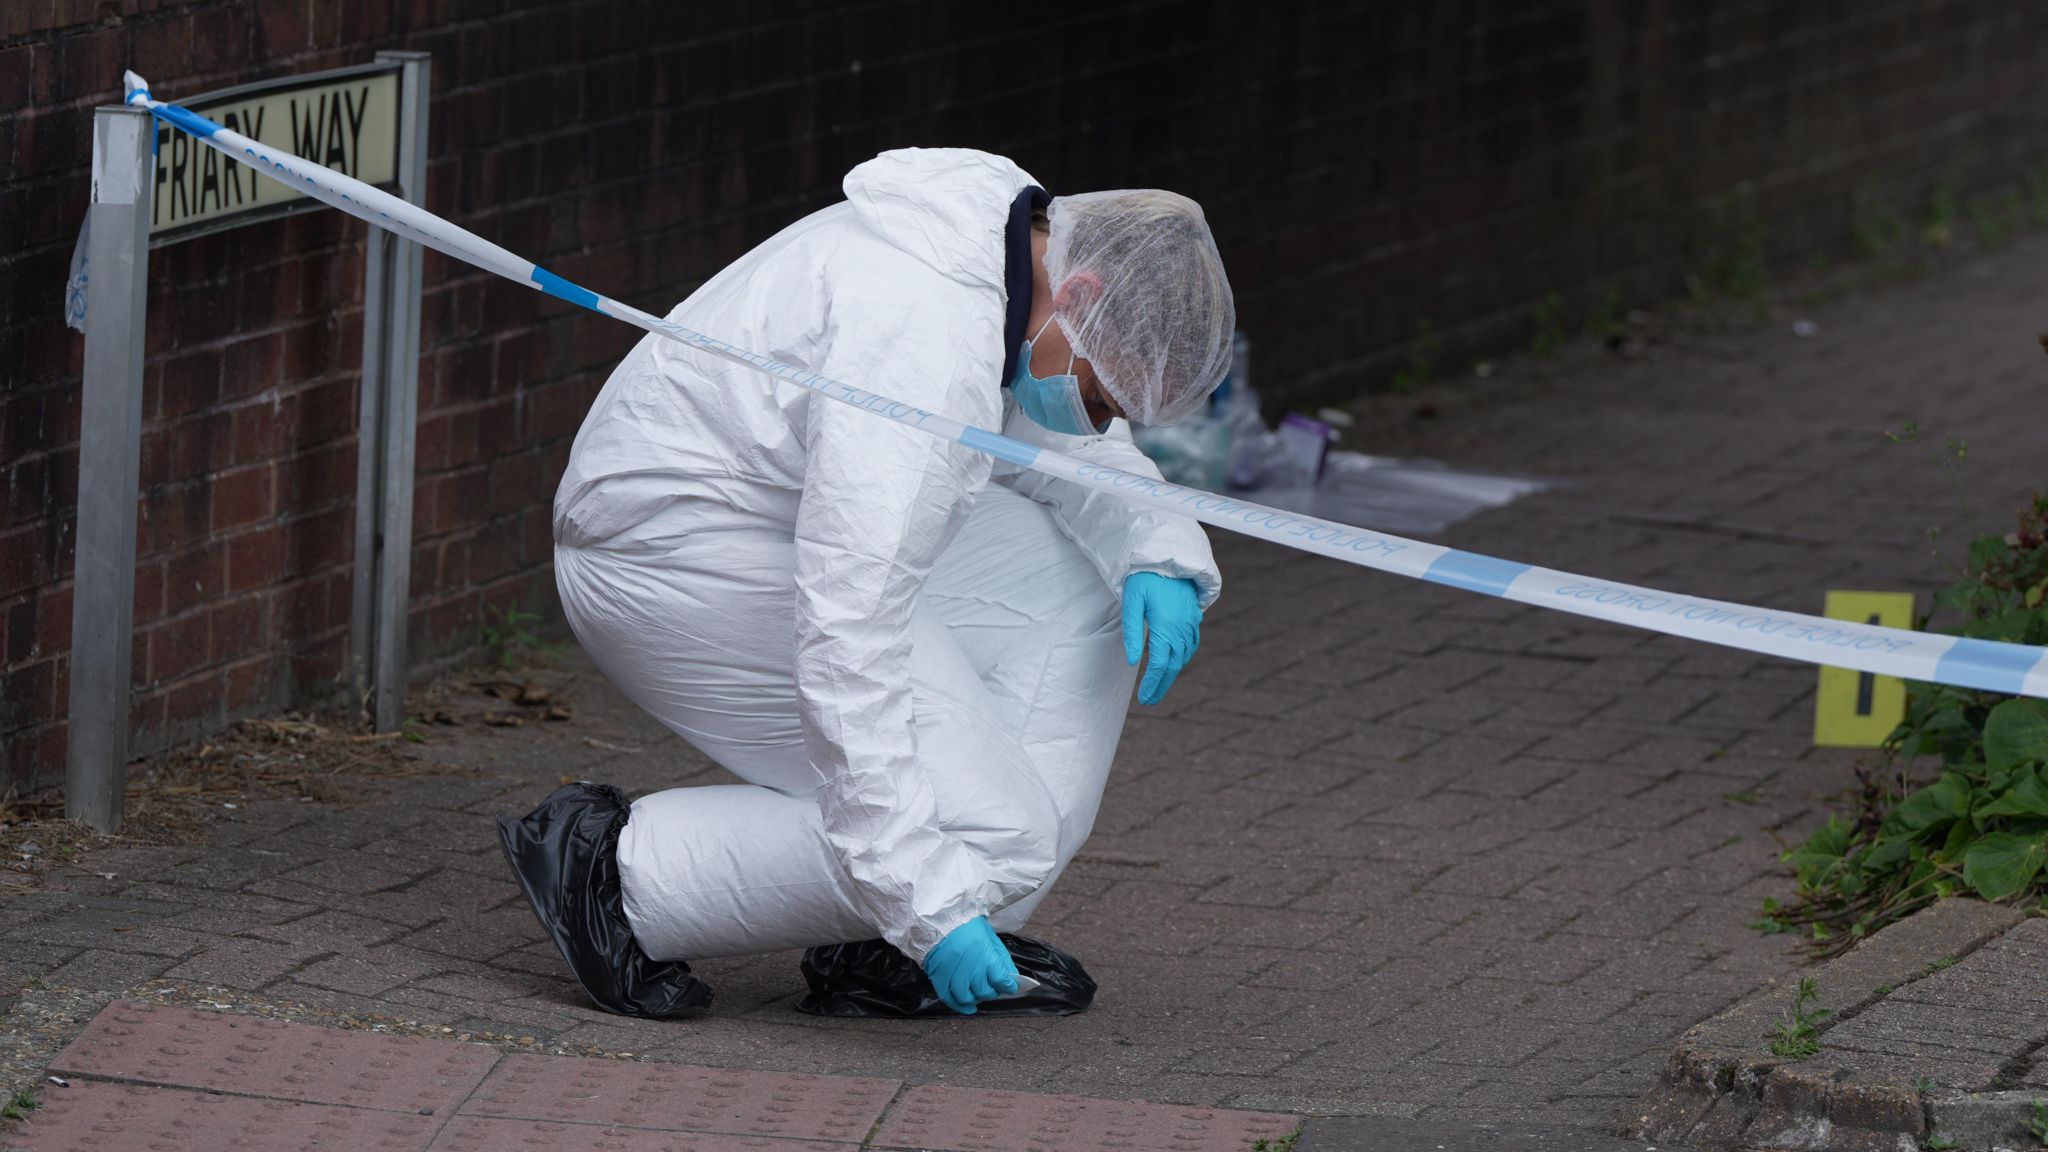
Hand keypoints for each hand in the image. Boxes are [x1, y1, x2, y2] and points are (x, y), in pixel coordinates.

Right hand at [921, 916, 1018, 1014]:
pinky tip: (967, 1008)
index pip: (1001, 980)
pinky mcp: (938, 976)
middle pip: (984, 991)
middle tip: (993, 989)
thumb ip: (1001, 960)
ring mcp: (952, 973)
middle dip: (992, 992)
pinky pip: (948, 998)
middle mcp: (969, 966)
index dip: (1009, 986)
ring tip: (979, 995)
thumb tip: (1010, 979)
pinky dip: (958, 1006)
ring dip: (976, 1000)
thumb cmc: (968, 925)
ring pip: (967, 998)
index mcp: (985, 954)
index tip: (1011, 987)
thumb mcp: (990, 938)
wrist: (942, 916)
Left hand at [1121, 573, 1201, 705]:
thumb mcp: (1131, 602)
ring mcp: (1190, 623)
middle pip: (1172, 666)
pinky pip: (1191, 645)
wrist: (1167, 557)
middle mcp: (1181, 628)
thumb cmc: (1144, 578)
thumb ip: (1131, 632)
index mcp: (1165, 626)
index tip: (1143, 698)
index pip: (1158, 664)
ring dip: (1171, 674)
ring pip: (1183, 657)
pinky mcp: (1193, 617)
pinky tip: (1174, 664)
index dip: (1151, 683)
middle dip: (1160, 686)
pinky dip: (1182, 659)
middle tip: (1149, 701)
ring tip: (1158, 687)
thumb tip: (1131, 661)